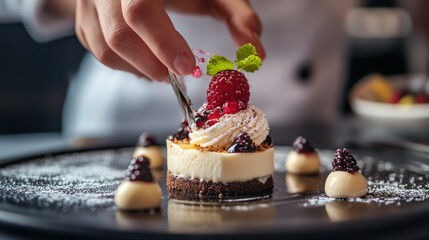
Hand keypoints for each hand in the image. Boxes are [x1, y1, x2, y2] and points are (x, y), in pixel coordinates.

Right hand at [75, 0, 264, 81]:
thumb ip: (238, 16)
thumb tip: (258, 53)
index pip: (141, 10)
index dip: (163, 43)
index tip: (187, 67)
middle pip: (119, 34)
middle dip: (153, 63)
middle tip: (177, 74)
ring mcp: (90, 1)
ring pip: (105, 47)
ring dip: (138, 68)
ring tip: (162, 69)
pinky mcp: (83, 16)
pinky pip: (97, 50)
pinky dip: (124, 64)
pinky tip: (143, 59)